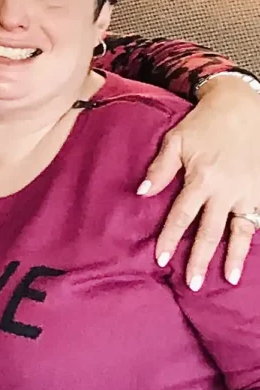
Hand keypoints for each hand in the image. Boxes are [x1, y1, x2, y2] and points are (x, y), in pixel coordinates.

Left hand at [138, 77, 259, 287]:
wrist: (242, 105)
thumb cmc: (204, 124)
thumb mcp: (177, 140)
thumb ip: (160, 169)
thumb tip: (141, 194)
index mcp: (202, 178)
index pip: (182, 216)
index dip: (171, 238)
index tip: (162, 259)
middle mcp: (226, 190)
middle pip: (211, 231)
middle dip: (201, 259)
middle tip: (193, 283)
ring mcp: (248, 192)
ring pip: (240, 231)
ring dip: (235, 256)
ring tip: (230, 279)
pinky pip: (258, 219)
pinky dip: (253, 237)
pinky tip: (249, 256)